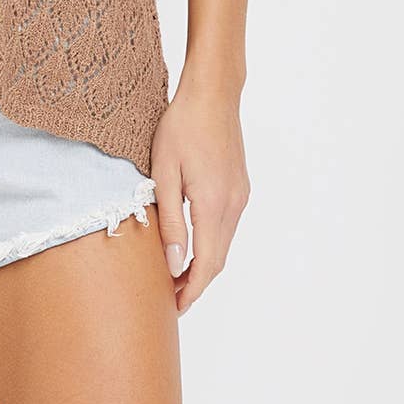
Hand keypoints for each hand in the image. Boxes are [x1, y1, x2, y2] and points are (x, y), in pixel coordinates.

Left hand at [150, 78, 250, 315]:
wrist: (212, 93)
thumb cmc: (181, 126)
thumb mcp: (164, 172)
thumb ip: (170, 221)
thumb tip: (174, 265)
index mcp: (213, 204)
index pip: (206, 264)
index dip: (191, 291)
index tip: (173, 309)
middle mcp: (233, 205)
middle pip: (218, 259)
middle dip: (195, 282)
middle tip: (168, 297)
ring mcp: (240, 195)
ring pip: (223, 243)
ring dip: (203, 262)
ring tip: (174, 273)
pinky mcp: (239, 186)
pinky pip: (226, 225)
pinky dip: (210, 242)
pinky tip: (191, 241)